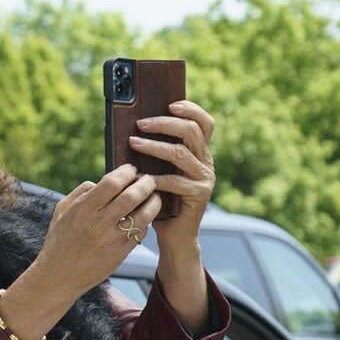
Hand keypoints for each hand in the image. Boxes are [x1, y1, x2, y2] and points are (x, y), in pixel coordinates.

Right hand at [0, 164, 159, 339]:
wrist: (59, 275)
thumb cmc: (59, 240)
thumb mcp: (61, 211)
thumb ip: (81, 192)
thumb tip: (102, 180)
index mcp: (83, 209)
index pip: (112, 183)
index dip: (125, 172)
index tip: (130, 169)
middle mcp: (98, 223)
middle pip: (132, 195)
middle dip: (146, 183)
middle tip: (149, 180)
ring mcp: (111, 239)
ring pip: (143, 214)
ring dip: (153, 202)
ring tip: (154, 196)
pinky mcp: (120, 253)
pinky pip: (141, 232)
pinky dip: (146, 221)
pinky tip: (144, 217)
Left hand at [129, 99, 215, 254]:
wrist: (174, 235)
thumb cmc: (160, 201)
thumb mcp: (159, 172)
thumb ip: (155, 154)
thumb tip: (133, 130)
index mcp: (200, 154)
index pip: (205, 123)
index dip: (191, 109)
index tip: (170, 104)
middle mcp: (206, 163)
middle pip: (191, 131)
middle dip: (164, 124)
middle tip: (140, 123)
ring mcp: (204, 179)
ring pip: (180, 153)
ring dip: (153, 146)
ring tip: (133, 142)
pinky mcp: (199, 195)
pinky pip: (174, 181)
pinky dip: (154, 177)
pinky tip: (138, 177)